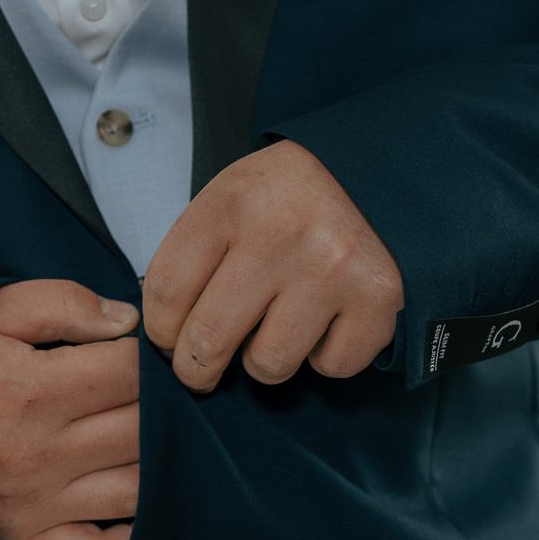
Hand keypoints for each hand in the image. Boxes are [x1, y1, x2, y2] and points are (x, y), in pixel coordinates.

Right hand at [0, 279, 142, 539]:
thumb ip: (60, 303)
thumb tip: (126, 322)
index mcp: (31, 391)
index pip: (131, 372)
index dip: (150, 355)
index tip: (146, 348)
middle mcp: (41, 455)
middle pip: (145, 429)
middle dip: (165, 405)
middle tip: (162, 391)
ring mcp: (38, 504)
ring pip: (139, 488)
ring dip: (163, 462)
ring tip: (159, 437)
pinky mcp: (28, 538)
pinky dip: (135, 538)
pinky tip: (147, 505)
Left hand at [142, 139, 402, 393]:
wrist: (376, 171)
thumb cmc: (286, 198)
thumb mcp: (229, 199)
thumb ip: (194, 258)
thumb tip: (167, 336)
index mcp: (232, 203)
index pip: (167, 291)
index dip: (159, 331)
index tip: (167, 339)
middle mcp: (282, 235)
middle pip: (209, 339)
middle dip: (195, 368)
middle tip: (199, 368)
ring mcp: (333, 268)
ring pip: (268, 363)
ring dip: (263, 360)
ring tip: (272, 330)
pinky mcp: (379, 297)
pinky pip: (331, 366)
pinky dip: (324, 356)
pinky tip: (324, 323)